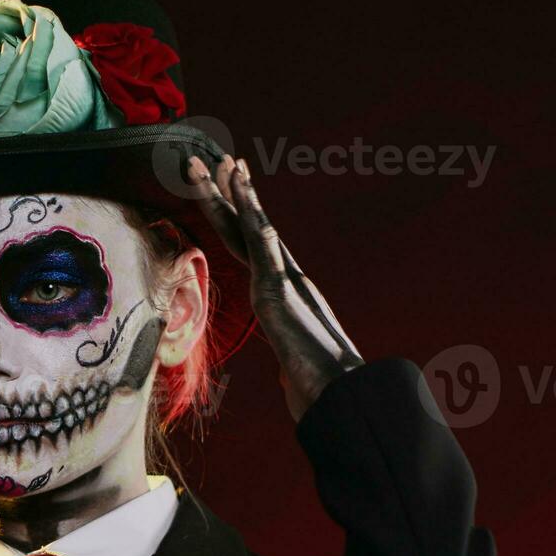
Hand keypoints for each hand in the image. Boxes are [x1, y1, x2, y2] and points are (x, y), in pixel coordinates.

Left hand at [188, 155, 363, 420]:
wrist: (344, 396)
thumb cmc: (323, 387)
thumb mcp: (299, 371)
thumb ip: (293, 368)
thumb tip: (292, 381)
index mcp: (283, 292)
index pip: (250, 246)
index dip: (235, 215)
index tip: (225, 183)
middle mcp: (286, 278)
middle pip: (246, 228)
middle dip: (225, 193)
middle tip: (211, 159)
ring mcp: (284, 282)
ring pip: (253, 229)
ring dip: (234, 194)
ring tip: (220, 162)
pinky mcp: (280, 292)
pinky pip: (264, 249)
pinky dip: (254, 222)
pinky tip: (243, 197)